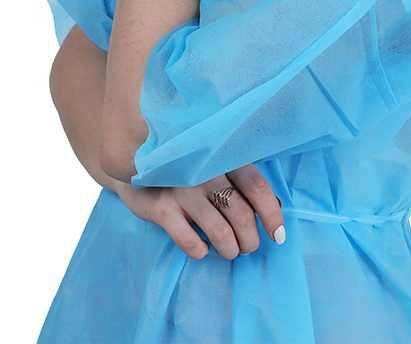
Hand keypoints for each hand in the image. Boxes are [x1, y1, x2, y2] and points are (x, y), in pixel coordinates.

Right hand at [114, 164, 285, 259]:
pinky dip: (199, 250)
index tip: (277, 236)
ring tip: (230, 252)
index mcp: (223, 158)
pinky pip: (188, 239)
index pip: (257, 186)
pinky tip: (201, 250)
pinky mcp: (161, 207)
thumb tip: (273, 208)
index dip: (271, 214)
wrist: (133, 160)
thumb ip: (237, 179)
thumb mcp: (212, 165)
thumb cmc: (185, 167)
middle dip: (250, 238)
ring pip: (219, 229)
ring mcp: (182, 189)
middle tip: (248, 247)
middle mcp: (205, 171)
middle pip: (241, 213)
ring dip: (230, 248)